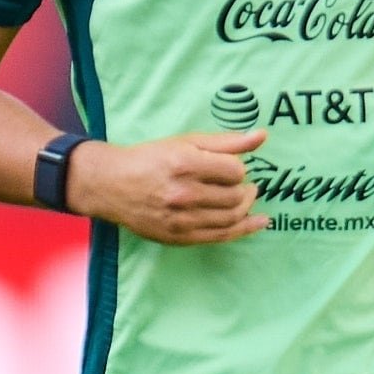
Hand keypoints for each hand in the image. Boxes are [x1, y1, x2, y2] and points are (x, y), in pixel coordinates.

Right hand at [74, 129, 267, 243]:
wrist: (112, 185)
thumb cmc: (151, 159)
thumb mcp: (185, 143)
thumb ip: (225, 141)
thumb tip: (262, 136)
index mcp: (185, 165)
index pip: (234, 171)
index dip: (237, 169)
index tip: (230, 168)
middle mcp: (183, 194)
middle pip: (235, 196)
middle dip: (245, 189)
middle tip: (244, 184)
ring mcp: (181, 219)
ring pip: (231, 217)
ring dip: (246, 207)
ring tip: (246, 197)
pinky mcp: (180, 237)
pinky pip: (221, 236)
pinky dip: (245, 229)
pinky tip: (259, 222)